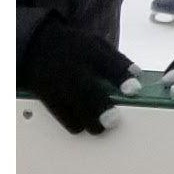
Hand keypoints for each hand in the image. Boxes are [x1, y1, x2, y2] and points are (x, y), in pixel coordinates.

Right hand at [19, 16, 132, 133]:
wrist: (35, 46)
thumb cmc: (75, 48)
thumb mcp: (95, 44)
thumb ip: (117, 59)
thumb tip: (138, 75)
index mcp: (90, 50)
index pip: (110, 62)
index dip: (122, 76)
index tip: (134, 90)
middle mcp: (73, 65)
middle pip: (87, 88)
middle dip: (100, 106)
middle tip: (113, 121)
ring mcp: (57, 80)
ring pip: (71, 104)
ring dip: (87, 120)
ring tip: (99, 129)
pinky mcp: (45, 93)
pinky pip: (58, 111)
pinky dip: (71, 122)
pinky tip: (81, 126)